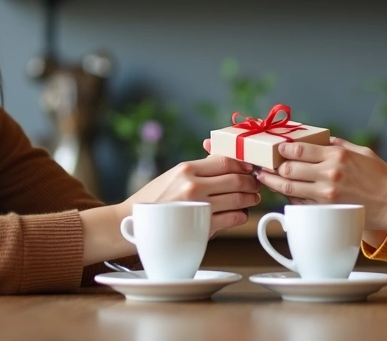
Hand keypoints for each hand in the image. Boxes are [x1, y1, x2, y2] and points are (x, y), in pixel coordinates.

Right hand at [126, 155, 260, 233]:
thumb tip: (226, 160)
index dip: (244, 164)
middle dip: (251, 183)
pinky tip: (240, 214)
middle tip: (256, 186)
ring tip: (251, 200)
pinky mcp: (201, 226)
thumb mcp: (173, 176)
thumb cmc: (154, 200)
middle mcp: (192, 185)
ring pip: (238, 199)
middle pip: (236, 179)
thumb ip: (199, 169)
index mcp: (186, 168)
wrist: (130, 224)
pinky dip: (241, 216)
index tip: (250, 168)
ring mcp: (197, 206)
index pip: (225, 160)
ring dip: (250, 199)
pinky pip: (232, 218)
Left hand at [256, 137, 386, 231]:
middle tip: (265, 164)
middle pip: (288, 169)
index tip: (276, 148)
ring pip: (289, 188)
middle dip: (273, 166)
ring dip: (273, 182)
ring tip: (265, 178)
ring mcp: (326, 195)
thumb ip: (339, 145)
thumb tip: (321, 140)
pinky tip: (284, 192)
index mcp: (336, 156)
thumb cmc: (381, 177)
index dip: (282, 149)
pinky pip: (300, 203)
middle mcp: (329, 174)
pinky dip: (290, 197)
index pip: (298, 150)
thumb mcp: (362, 152)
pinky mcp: (326, 210)